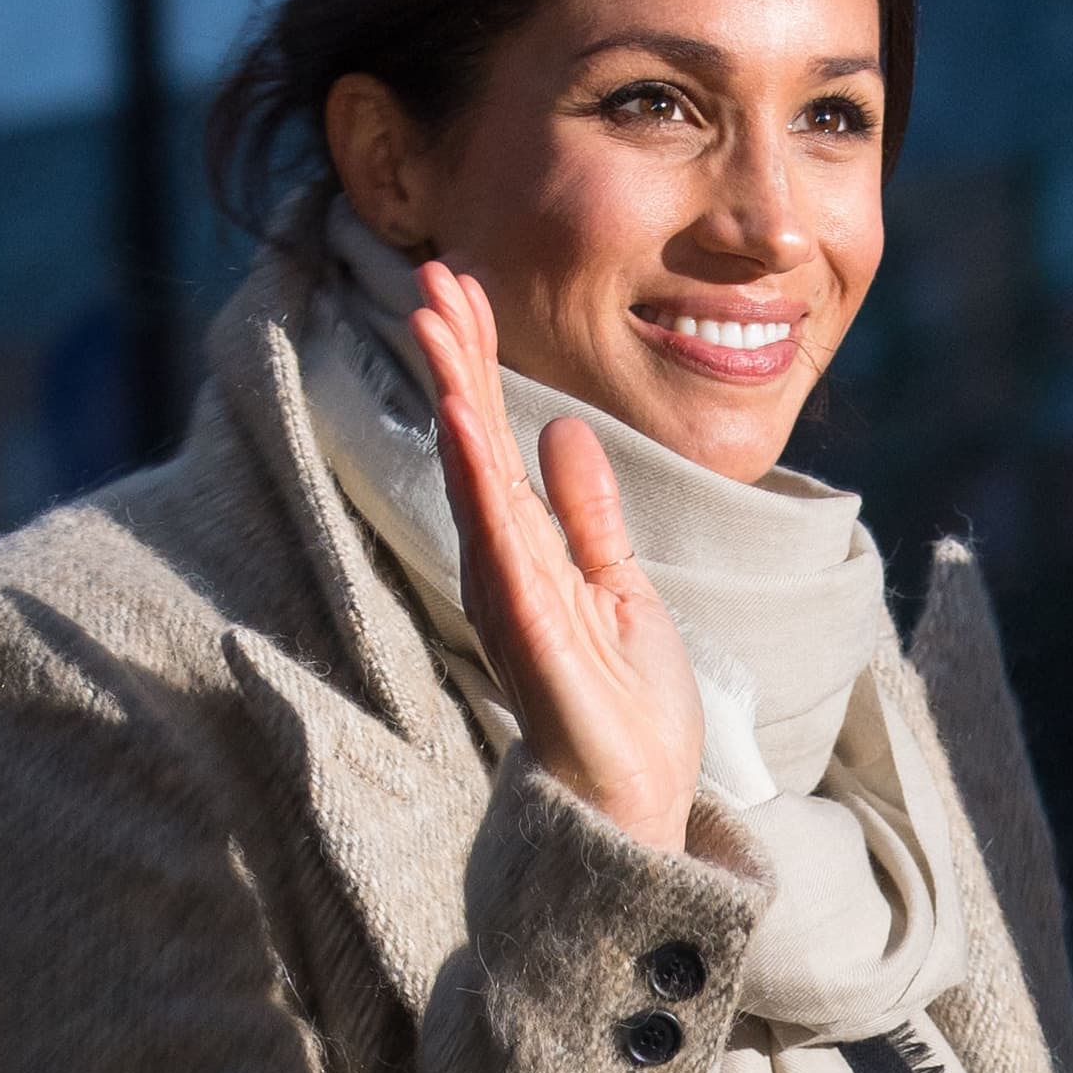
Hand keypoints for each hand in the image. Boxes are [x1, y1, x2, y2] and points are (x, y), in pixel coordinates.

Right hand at [410, 262, 703, 850]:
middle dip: (454, 353)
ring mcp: (509, 593)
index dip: (478, 361)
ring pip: (472, 472)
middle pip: (472, 439)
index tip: (463, 288)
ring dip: (454, 389)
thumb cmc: (621, 709)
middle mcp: (503, 564)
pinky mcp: (529, 625)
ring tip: (435, 317)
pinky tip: (463, 414)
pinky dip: (476, 472)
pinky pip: (497, 537)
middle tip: (433, 271)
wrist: (639, 801)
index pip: (495, 437)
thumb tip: (562, 432)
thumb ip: (589, 514)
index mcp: (526, 551)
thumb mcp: (619, 587)